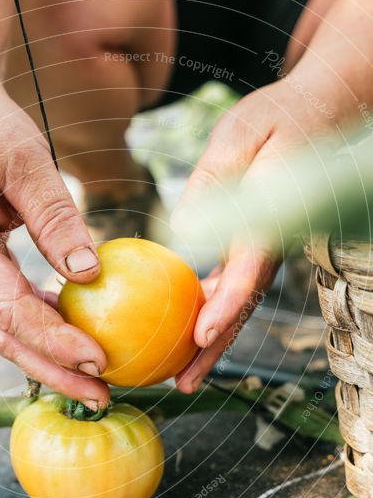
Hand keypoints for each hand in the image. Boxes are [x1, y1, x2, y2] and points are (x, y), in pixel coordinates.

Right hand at [0, 68, 108, 407]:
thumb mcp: (25, 159)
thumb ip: (55, 216)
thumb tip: (91, 274)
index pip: (8, 307)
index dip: (54, 339)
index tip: (99, 359)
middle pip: (4, 336)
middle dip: (53, 371)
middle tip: (103, 395)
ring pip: (8, 330)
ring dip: (51, 359)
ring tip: (99, 381)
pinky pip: (16, 308)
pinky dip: (48, 328)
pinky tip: (84, 338)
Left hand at [171, 75, 340, 392]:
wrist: (319, 115)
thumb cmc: (278, 119)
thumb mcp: (239, 134)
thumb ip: (213, 179)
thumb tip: (183, 227)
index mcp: (269, 221)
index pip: (247, 273)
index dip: (225, 307)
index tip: (201, 336)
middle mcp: (268, 245)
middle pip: (240, 307)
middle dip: (212, 349)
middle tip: (182, 383)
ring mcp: (263, 251)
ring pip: (236, 305)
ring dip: (209, 343)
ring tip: (179, 376)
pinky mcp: (252, 248)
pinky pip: (230, 288)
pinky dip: (207, 313)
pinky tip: (181, 332)